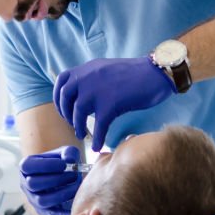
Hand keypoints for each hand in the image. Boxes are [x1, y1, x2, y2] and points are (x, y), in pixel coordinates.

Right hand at [19, 146, 82, 214]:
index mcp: (27, 167)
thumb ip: (69, 152)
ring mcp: (33, 199)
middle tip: (73, 175)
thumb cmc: (62, 163)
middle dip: (56, 179)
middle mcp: (26, 184)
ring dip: (61, 193)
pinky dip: (63, 213)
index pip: (27, 166)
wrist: (64, 177)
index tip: (64, 164)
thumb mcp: (65, 153)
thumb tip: (70, 160)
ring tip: (76, 186)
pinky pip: (51, 214)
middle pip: (33, 184)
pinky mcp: (44, 211)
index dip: (45, 165)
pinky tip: (74, 207)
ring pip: (42, 200)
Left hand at [53, 57, 175, 150]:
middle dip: (65, 113)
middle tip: (72, 123)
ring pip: (78, 112)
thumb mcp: (107, 69)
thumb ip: (93, 78)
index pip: (62, 79)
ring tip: (82, 134)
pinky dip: (97, 138)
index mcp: (88, 68)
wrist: (155, 73)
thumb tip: (82, 93)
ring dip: (78, 126)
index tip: (63, 109)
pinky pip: (99, 125)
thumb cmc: (136, 74)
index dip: (58, 96)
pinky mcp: (111, 103)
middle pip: (66, 96)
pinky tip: (97, 146)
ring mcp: (98, 89)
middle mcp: (89, 77)